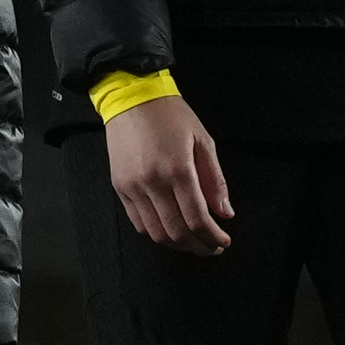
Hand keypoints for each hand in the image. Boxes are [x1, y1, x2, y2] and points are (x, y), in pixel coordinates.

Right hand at [108, 92, 234, 256]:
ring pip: (156, 233)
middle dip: (199, 246)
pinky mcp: (120, 188)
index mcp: (177, 169)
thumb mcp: (202, 140)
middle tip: (213, 247)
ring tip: (194, 242)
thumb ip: (215, 180)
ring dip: (179, 245)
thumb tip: (224, 212)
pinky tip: (172, 231)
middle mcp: (152, 182)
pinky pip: (138, 223)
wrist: (131, 97)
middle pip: (177, 232)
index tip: (223, 240)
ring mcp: (133, 187)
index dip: (213, 237)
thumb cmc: (169, 114)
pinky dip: (157, 234)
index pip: (197, 218)